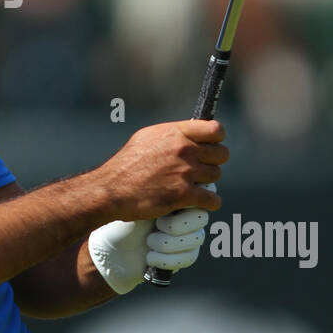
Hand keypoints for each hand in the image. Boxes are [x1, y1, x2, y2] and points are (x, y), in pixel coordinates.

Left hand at [88, 188, 213, 292]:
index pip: (201, 193)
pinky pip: (189, 256)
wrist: (109, 248)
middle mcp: (185, 212)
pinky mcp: (184, 254)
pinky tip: (150, 256)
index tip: (166, 208)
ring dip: (168, 242)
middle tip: (157, 224)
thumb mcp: (141, 194)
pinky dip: (166, 258)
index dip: (185, 203)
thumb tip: (188, 181)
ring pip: (196, 238)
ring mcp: (187, 234)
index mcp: (177, 191)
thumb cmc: (122, 217)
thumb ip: (165, 183)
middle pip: (201, 217)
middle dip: (177, 224)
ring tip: (149, 241)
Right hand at [96, 120, 225, 221]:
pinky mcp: (183, 194)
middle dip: (214, 162)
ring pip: (216, 176)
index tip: (211, 147)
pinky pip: (212, 199)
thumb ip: (171, 135)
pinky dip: (209, 203)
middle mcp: (183, 149)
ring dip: (207, 183)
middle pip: (221, 154)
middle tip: (202, 170)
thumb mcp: (146, 138)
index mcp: (175, 132)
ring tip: (193, 186)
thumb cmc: (126, 165)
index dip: (217, 139)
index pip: (215, 130)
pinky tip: (200, 203)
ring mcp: (185, 171)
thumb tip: (188, 135)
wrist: (111, 190)